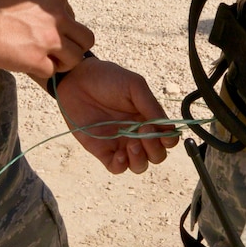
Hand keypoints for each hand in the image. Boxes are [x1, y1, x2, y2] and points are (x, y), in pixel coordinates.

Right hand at [0, 0, 94, 81]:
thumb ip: (47, 8)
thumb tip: (60, 27)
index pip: (75, 19)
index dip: (63, 30)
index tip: (44, 32)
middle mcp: (58, 17)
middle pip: (86, 39)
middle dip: (73, 48)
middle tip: (57, 53)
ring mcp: (50, 39)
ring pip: (76, 59)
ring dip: (61, 63)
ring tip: (42, 59)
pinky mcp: (38, 59)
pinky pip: (52, 72)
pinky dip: (41, 71)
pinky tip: (25, 63)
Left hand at [48, 57, 178, 173]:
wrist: (77, 79)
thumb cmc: (107, 78)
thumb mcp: (135, 86)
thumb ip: (152, 106)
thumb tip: (168, 127)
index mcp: (149, 119)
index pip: (167, 139)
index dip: (168, 140)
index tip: (159, 130)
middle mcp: (137, 134)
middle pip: (157, 156)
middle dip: (155, 149)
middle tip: (143, 132)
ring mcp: (120, 144)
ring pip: (139, 166)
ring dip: (140, 160)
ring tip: (132, 144)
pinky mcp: (102, 150)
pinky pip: (117, 168)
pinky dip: (121, 165)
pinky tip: (119, 154)